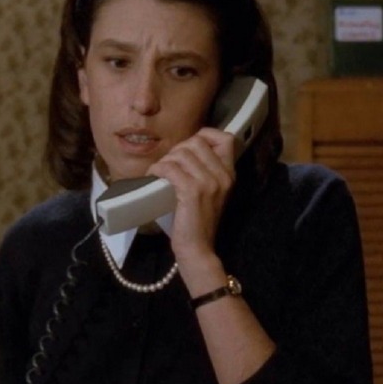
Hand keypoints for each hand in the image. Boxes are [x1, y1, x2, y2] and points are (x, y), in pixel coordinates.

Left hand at [146, 127, 235, 264]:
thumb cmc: (197, 221)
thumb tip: (182, 152)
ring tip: (159, 173)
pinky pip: (170, 168)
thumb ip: (204, 172)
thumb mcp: (209, 193)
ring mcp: (209, 182)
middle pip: (197, 142)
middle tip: (167, 166)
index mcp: (229, 174)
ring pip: (181, 153)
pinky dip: (158, 169)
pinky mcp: (192, 191)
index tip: (188, 147)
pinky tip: (153, 177)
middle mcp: (222, 175)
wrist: (197, 248)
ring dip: (165, 161)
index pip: (225, 139)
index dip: (205, 135)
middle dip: (177, 150)